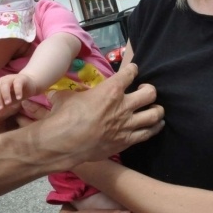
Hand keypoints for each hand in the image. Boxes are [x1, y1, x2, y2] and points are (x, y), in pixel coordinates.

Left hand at [0, 73, 36, 110]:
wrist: (30, 84)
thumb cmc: (17, 93)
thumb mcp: (10, 100)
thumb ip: (4, 105)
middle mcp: (3, 80)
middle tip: (0, 108)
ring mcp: (11, 78)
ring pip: (5, 85)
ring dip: (5, 94)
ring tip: (8, 103)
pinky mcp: (20, 78)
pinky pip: (17, 83)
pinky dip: (17, 90)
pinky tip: (19, 98)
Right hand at [39, 63, 162, 165]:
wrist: (64, 143)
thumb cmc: (63, 117)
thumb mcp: (64, 97)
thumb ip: (68, 94)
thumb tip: (56, 94)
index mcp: (110, 90)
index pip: (129, 73)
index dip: (132, 69)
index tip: (132, 70)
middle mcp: (123, 105)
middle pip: (150, 93)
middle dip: (149, 89)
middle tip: (144, 90)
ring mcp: (127, 125)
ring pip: (155, 114)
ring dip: (157, 110)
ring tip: (154, 108)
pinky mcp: (126, 141)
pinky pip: (148, 133)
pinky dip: (154, 128)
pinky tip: (155, 125)